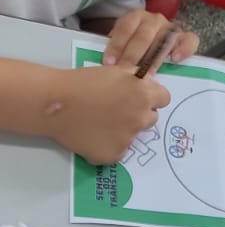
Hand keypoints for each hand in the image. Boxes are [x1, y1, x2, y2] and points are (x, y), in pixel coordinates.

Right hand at [45, 67, 170, 164]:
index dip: (151, 96)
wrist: (57, 103)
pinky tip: (94, 135)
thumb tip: (150, 84)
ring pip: (133, 135)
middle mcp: (140, 118)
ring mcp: (127, 139)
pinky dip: (109, 144)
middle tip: (116, 109)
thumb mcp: (115, 71)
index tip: (139, 97)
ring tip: (100, 122)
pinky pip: (118, 150)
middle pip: (151, 118)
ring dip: (124, 129)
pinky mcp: (112, 155)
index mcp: (143, 95)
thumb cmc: (83, 82)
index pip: (164, 99)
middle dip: (138, 113)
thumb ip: (136, 79)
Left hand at [102, 10, 198, 70]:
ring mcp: (170, 27)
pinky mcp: (184, 37)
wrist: (144, 45)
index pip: (125, 27)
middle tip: (126, 72)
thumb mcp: (119, 46)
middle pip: (144, 36)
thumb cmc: (129, 48)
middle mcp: (153, 19)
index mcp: (134, 17)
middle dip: (133, 56)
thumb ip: (114, 53)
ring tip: (147, 75)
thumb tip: (105, 68)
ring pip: (163, 39)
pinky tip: (175, 59)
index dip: (117, 45)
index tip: (109, 62)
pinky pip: (189, 40)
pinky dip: (184, 48)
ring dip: (154, 58)